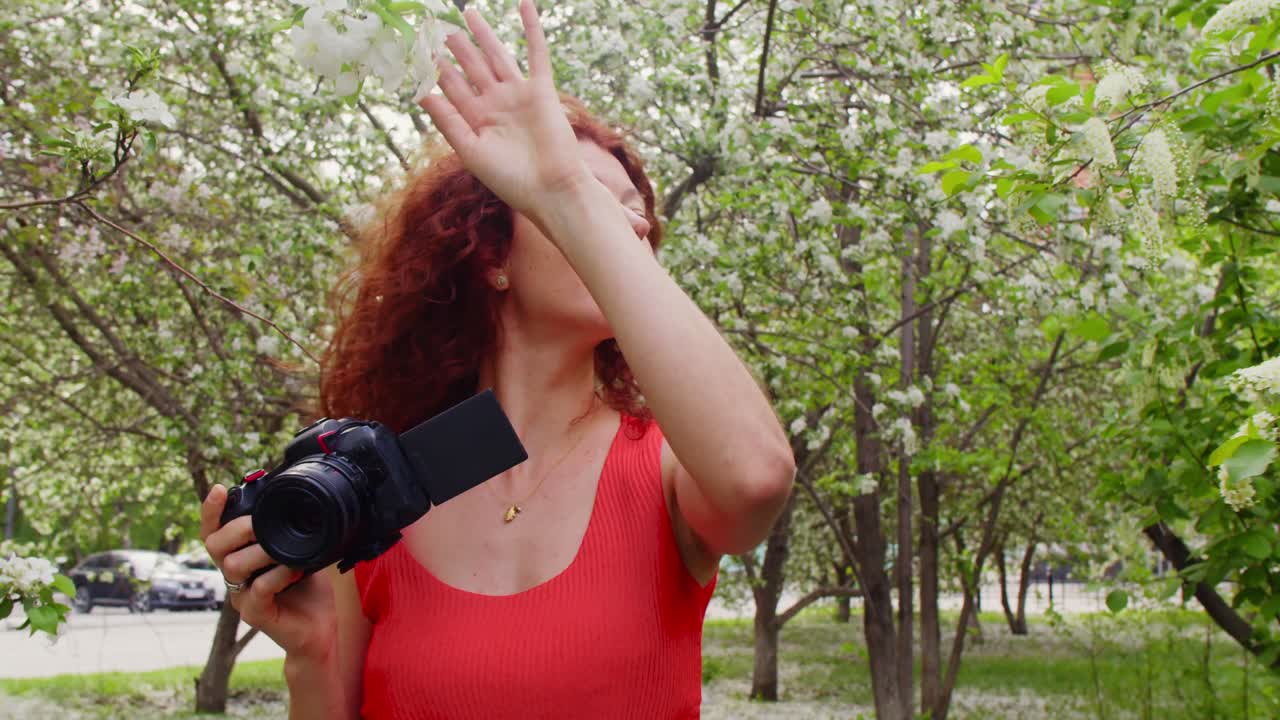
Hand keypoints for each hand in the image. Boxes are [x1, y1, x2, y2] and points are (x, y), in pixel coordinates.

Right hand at [200, 484, 336, 659]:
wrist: (320, 631)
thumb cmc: (308, 591)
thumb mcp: (301, 552)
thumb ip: (291, 533)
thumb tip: (300, 503)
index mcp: (242, 557)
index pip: (215, 532)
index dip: (211, 512)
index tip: (217, 489)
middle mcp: (235, 576)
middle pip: (214, 545)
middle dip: (237, 528)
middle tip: (260, 524)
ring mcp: (242, 596)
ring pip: (232, 565)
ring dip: (260, 551)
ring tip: (284, 550)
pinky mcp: (254, 614)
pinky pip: (256, 590)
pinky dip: (276, 575)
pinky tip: (294, 570)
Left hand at [419, 0, 588, 220]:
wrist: (552, 189)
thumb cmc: (511, 180)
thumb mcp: (470, 151)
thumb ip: (448, 121)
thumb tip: (421, 92)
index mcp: (477, 122)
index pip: (453, 90)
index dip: (436, 71)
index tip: (418, 51)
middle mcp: (496, 105)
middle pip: (472, 68)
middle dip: (456, 48)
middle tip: (437, 26)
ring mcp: (519, 95)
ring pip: (497, 57)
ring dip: (483, 35)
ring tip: (467, 12)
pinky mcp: (542, 90)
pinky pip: (536, 53)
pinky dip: (531, 29)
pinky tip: (524, 5)